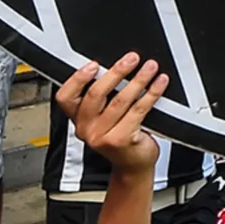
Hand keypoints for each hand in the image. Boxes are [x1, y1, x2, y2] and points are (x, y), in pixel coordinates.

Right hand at [54, 52, 165, 176]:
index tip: (94, 64)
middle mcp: (86, 129)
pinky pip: (138, 110)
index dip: (77, 78)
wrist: (133, 164)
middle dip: (116, 72)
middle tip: (132, 58)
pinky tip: (159, 83)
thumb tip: (117, 67)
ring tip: (150, 67)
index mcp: (78, 119)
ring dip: (138, 79)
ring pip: (120, 100)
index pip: (65, 96)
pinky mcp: (121, 140)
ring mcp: (102, 136)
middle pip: (96, 94)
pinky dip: (151, 93)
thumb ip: (102, 97)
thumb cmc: (121, 137)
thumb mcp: (104, 117)